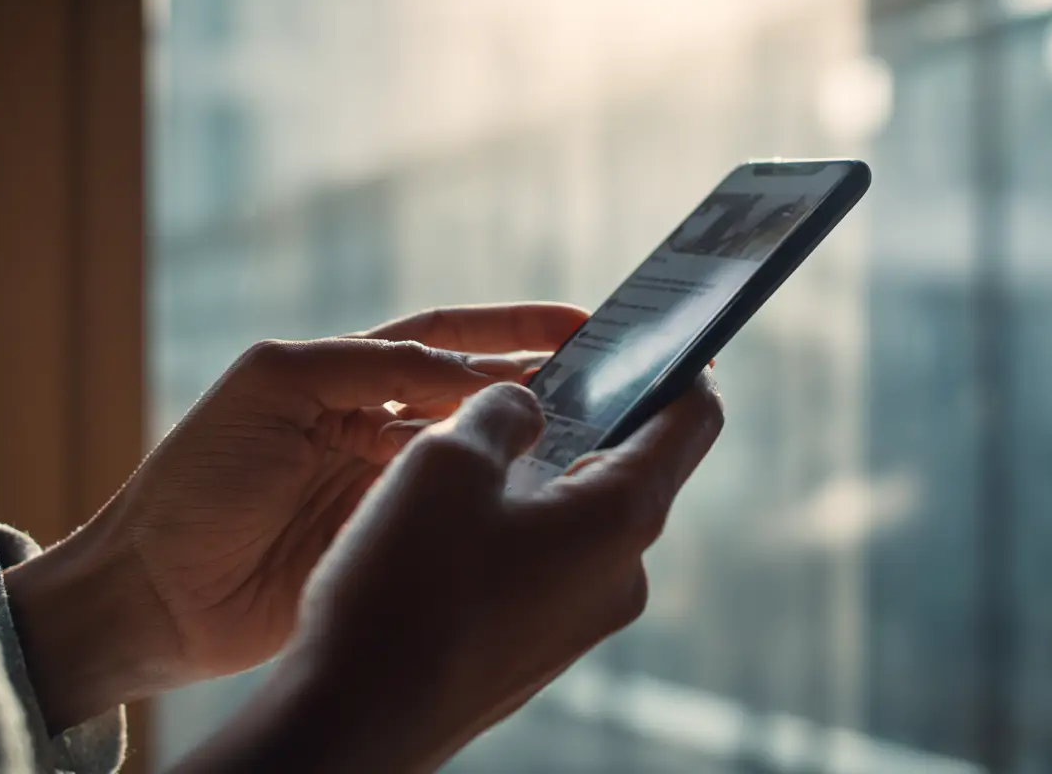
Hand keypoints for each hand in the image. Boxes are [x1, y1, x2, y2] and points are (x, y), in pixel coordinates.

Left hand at [3, 303, 586, 730]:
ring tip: (594, 435)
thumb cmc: (195, 480)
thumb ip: (369, 365)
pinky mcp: (391, 549)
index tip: (579, 323)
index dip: (511, 328)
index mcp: (347, 378)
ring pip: (477, 460)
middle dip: (541, 382)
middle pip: (476, 396)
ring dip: (531, 446)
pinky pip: (455, 521)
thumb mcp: (274, 385)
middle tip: (611, 379)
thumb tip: (467, 375)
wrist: (152, 594)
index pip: (446, 340)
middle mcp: (376, 430)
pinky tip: (541, 500)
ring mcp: (387, 493)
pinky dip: (499, 508)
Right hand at [176, 375, 724, 772]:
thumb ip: (503, 409)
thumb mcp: (447, 459)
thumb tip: (527, 406)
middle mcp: (621, 574)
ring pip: (577, 519)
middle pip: (629, 468)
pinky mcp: (538, 649)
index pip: (693, 419)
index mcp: (621, 517)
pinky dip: (514, 529)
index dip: (683, 363)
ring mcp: (582, 620)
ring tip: (467, 455)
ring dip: (537, 477)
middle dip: (586, 418)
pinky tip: (449, 527)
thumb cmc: (408, 585)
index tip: (659, 332)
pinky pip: (544, 566)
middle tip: (531, 382)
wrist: (357, 720)